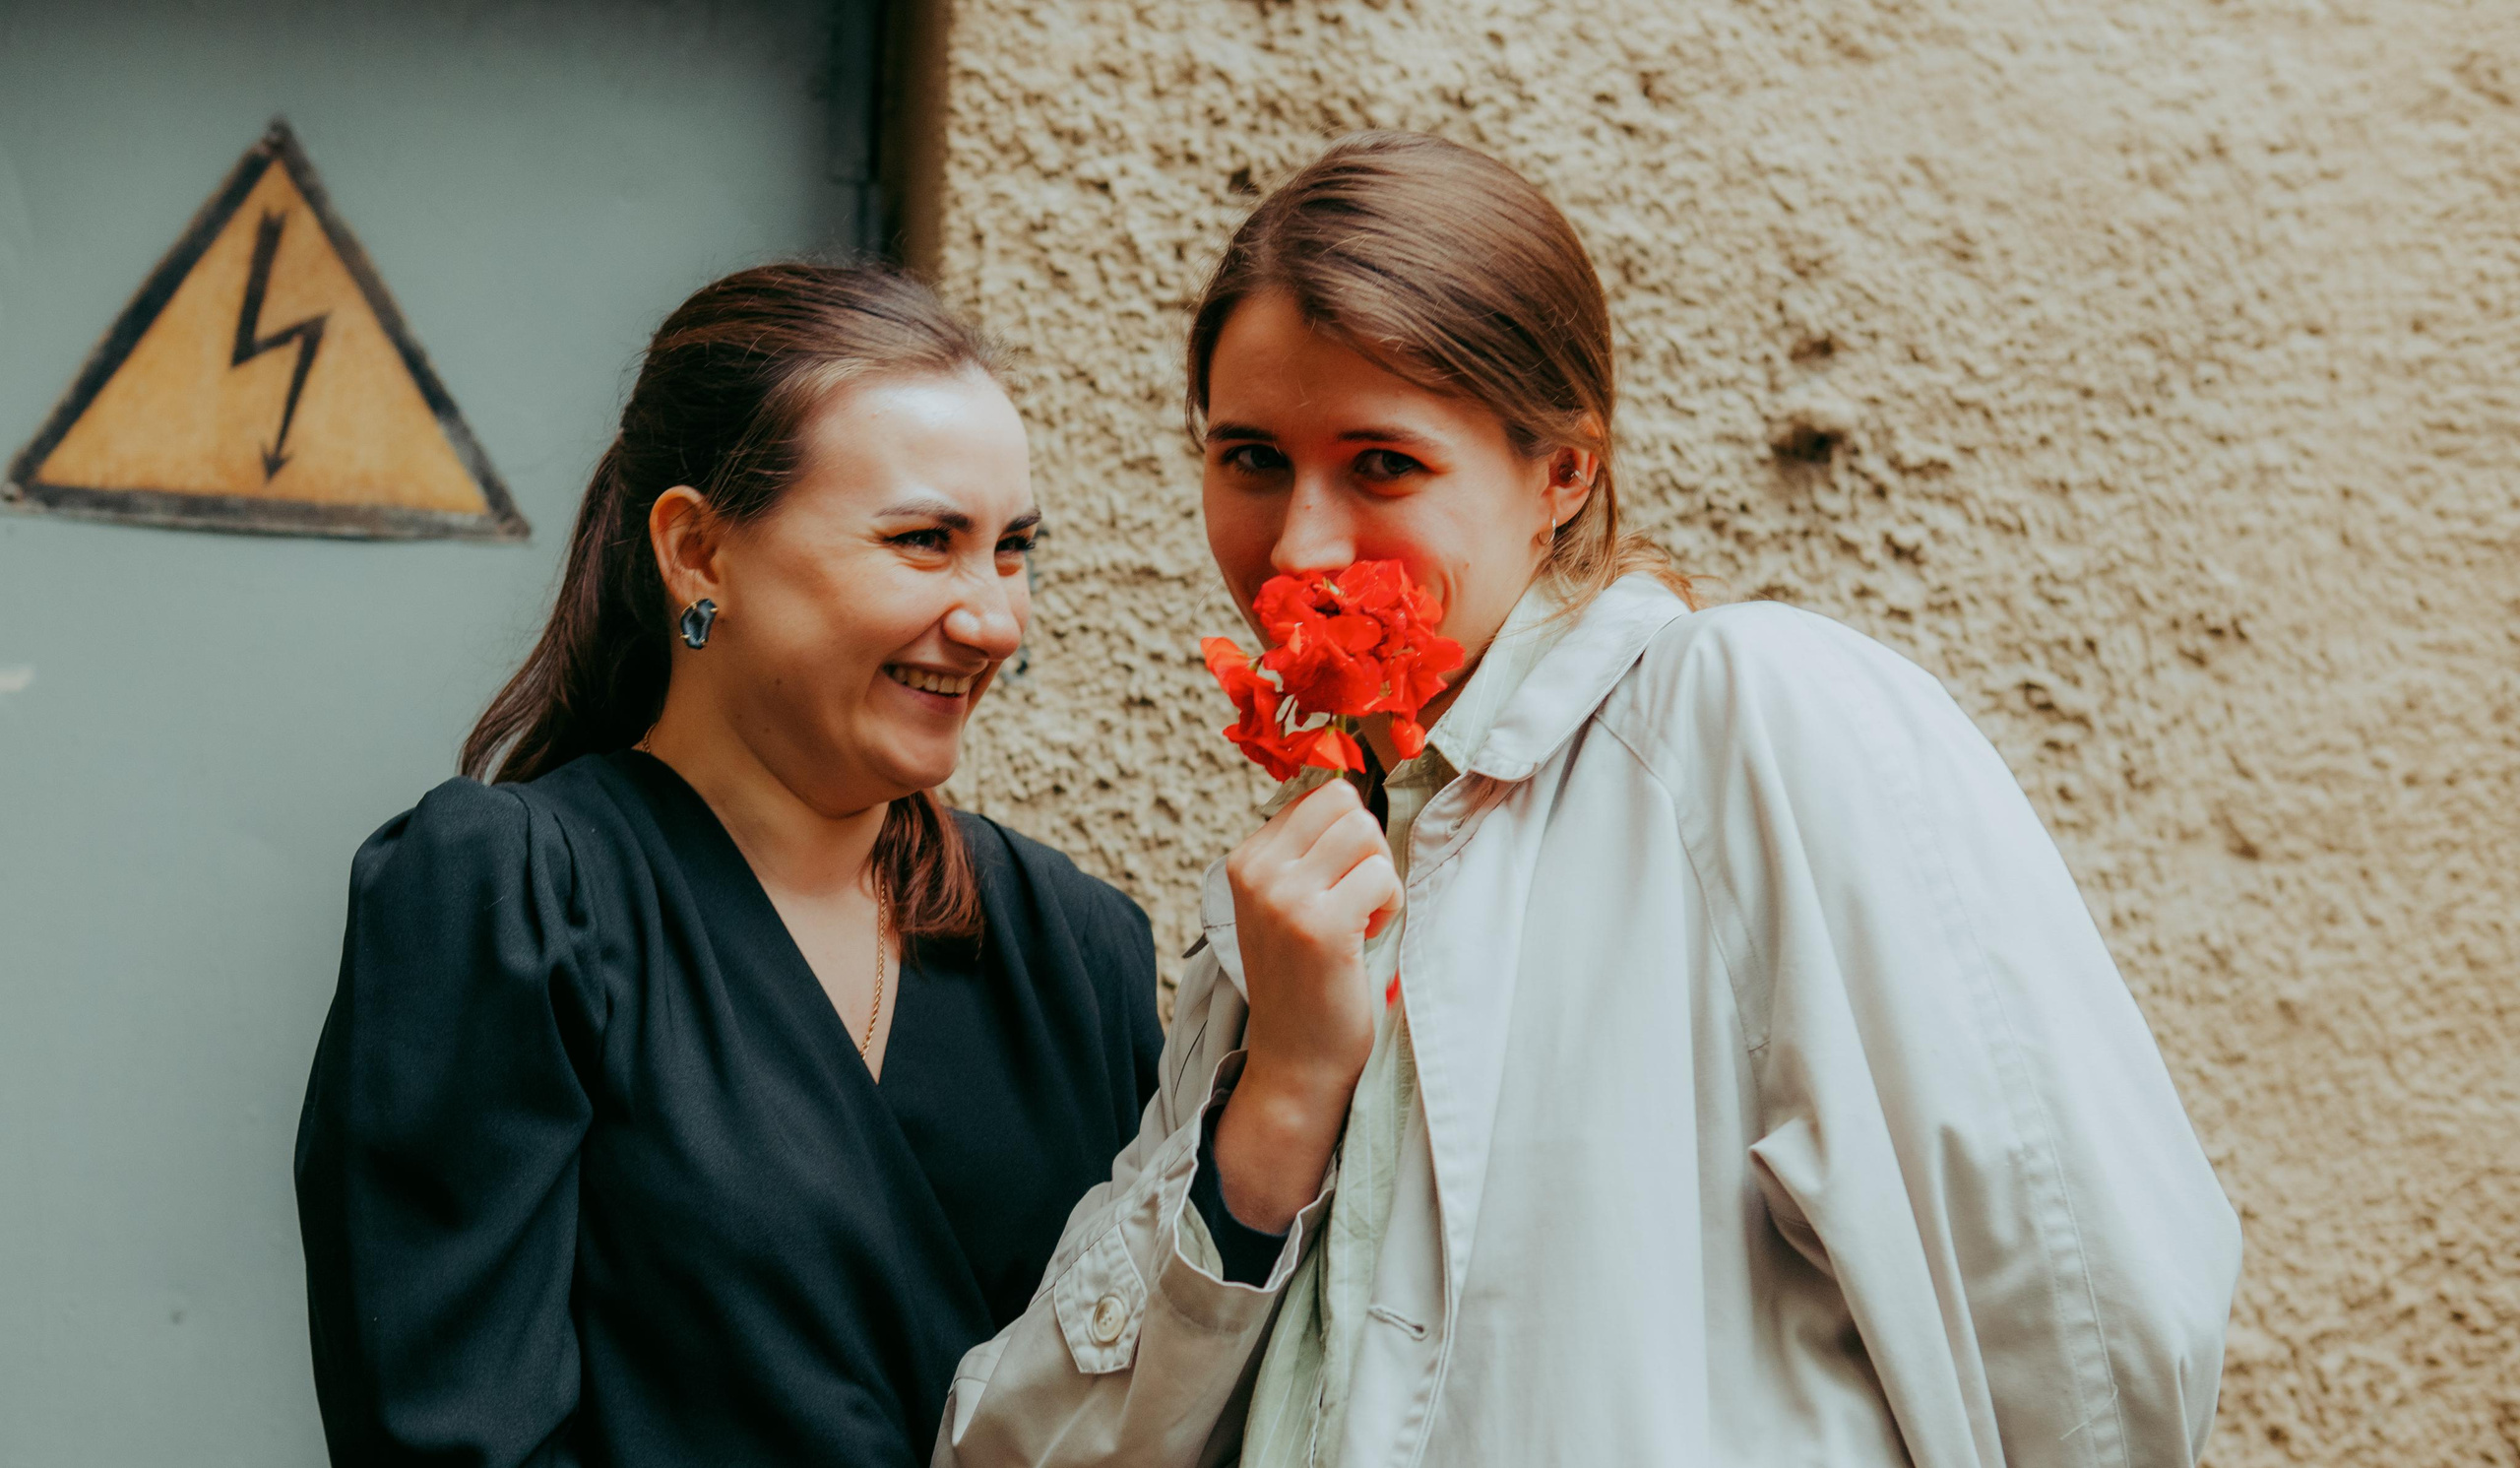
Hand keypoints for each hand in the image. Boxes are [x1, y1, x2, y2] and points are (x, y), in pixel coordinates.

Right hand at [1213, 780, 1401, 1232]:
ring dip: (1379, 876)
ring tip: (1360, 920)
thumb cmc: (1306, 980)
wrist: (1296, 1061)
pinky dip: (1390, 906)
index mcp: (1246, 859)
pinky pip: (1383, 876)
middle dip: (1368, 849)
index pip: (1322, 796)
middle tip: (1355, 901)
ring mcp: (1284, 897)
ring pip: (1366, 833)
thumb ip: (1306, 851)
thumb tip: (1351, 795)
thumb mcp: (1285, 903)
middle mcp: (1257, 871)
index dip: (1349, 836)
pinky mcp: (1319, 925)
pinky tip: (1366, 940)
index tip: (1336, 886)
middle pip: (1346, 805)